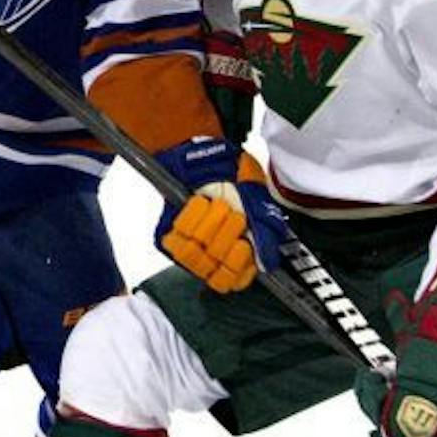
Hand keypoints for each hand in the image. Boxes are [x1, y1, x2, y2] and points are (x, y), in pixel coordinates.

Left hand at [154, 138, 287, 293]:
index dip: (238, 264)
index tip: (243, 243)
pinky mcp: (168, 237)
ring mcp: (189, 248)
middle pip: (216, 268)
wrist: (205, 155)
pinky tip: (200, 202)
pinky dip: (194, 215)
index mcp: (236, 254)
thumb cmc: (233, 177)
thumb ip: (267, 233)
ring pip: (198, 255)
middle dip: (227, 236)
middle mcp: (211, 255)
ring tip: (216, 205)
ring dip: (211, 224)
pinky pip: (179, 238)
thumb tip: (266, 263)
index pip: (233, 281)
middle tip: (233, 215)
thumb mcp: (259, 202)